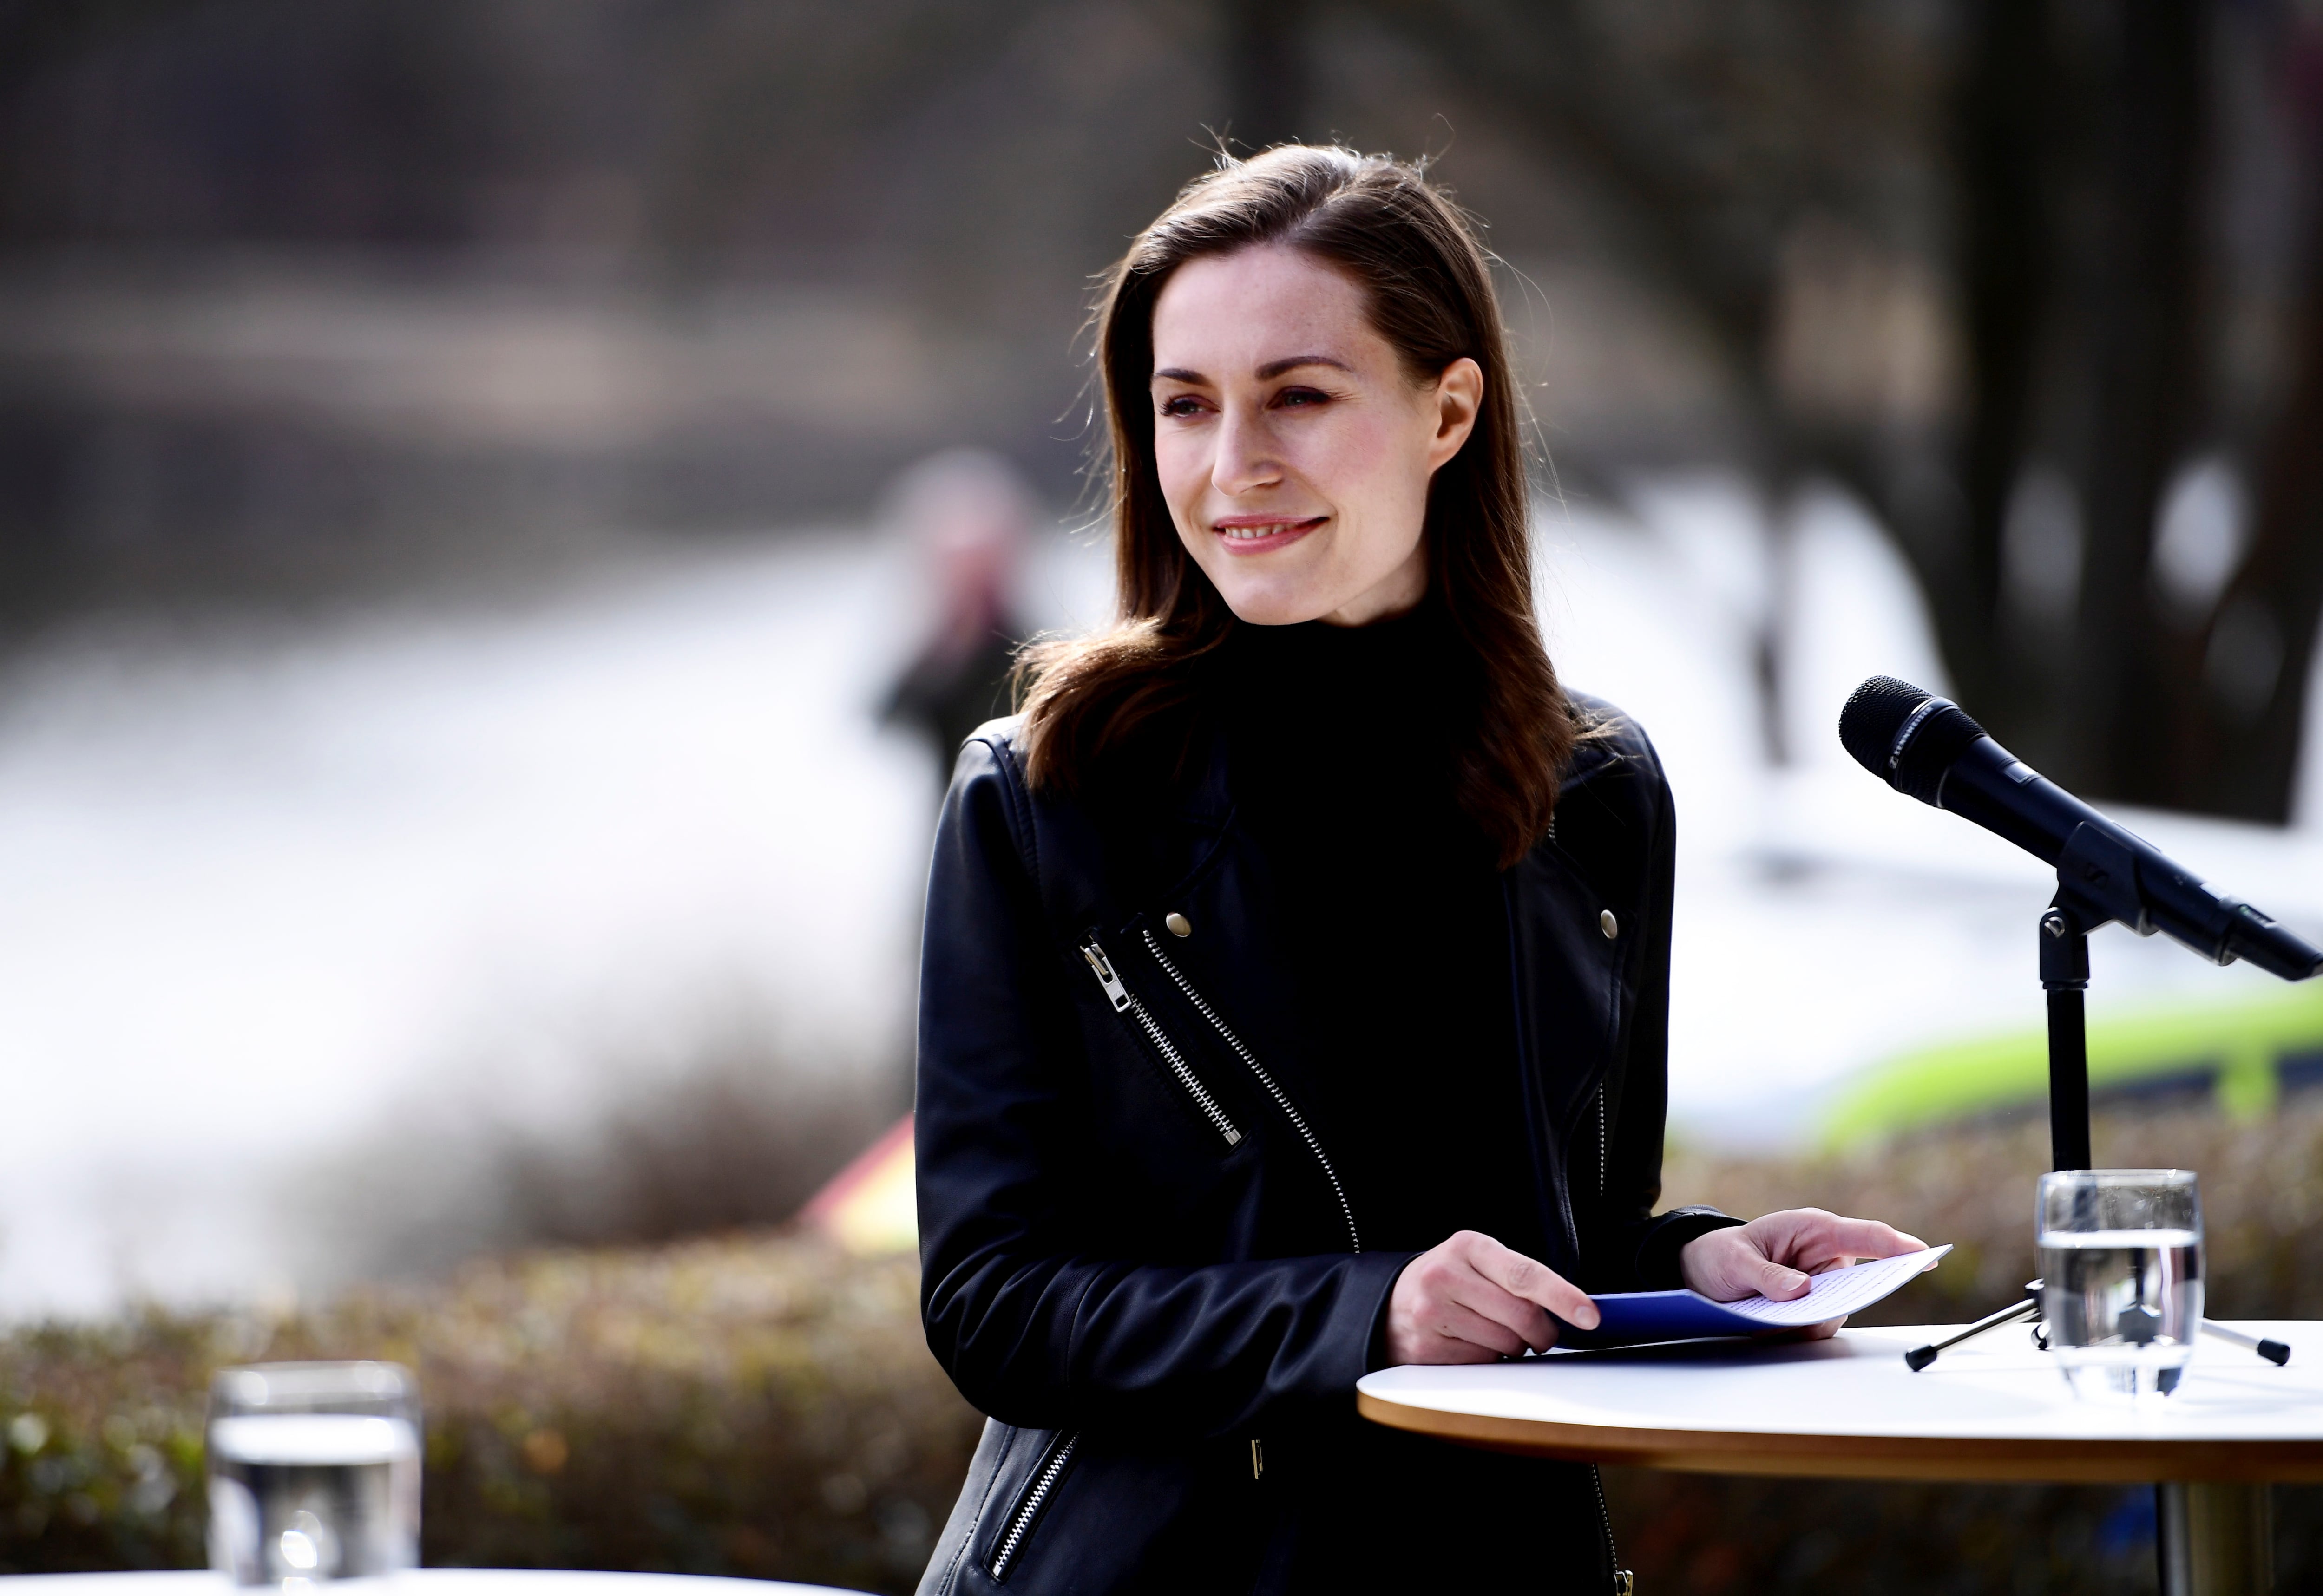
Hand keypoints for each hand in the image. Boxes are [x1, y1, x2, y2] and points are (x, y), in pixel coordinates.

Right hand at [1383, 1230, 1600, 1364]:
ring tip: (1490, 1331)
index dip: (1562, 1296)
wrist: (1390, 1304)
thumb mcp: (1476, 1261)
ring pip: (1505, 1344)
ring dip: (1513, 1346)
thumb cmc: (1449, 1281)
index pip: (1524, 1274)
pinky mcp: (1426, 1349)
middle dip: (1542, 1332)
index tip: (1589, 1315)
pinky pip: (1482, 1363)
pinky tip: (1471, 1343)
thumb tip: (1569, 1311)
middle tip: (1541, 1335)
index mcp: (1467, 1246)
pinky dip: (1488, 1359)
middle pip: (1521, 1316)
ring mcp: (1432, 1313)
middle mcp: (1445, 1275)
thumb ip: (1517, 1278)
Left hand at [1679, 1209, 1927, 1339]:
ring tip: (1780, 1317)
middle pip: (1866, 1277)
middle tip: (1825, 1308)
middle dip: (1855, 1296)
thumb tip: (1801, 1291)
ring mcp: (1824, 1282)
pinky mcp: (1815, 1305)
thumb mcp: (1736, 1260)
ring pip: (1844, 1307)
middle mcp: (1826, 1255)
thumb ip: (1767, 1274)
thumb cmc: (1723, 1254)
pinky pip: (1824, 1323)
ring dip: (1819, 1317)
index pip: (1867, 1236)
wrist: (1705, 1271)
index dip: (1899, 1246)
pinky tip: (1777, 1326)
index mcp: (1814, 1229)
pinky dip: (1806, 1329)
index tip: (1926, 1257)